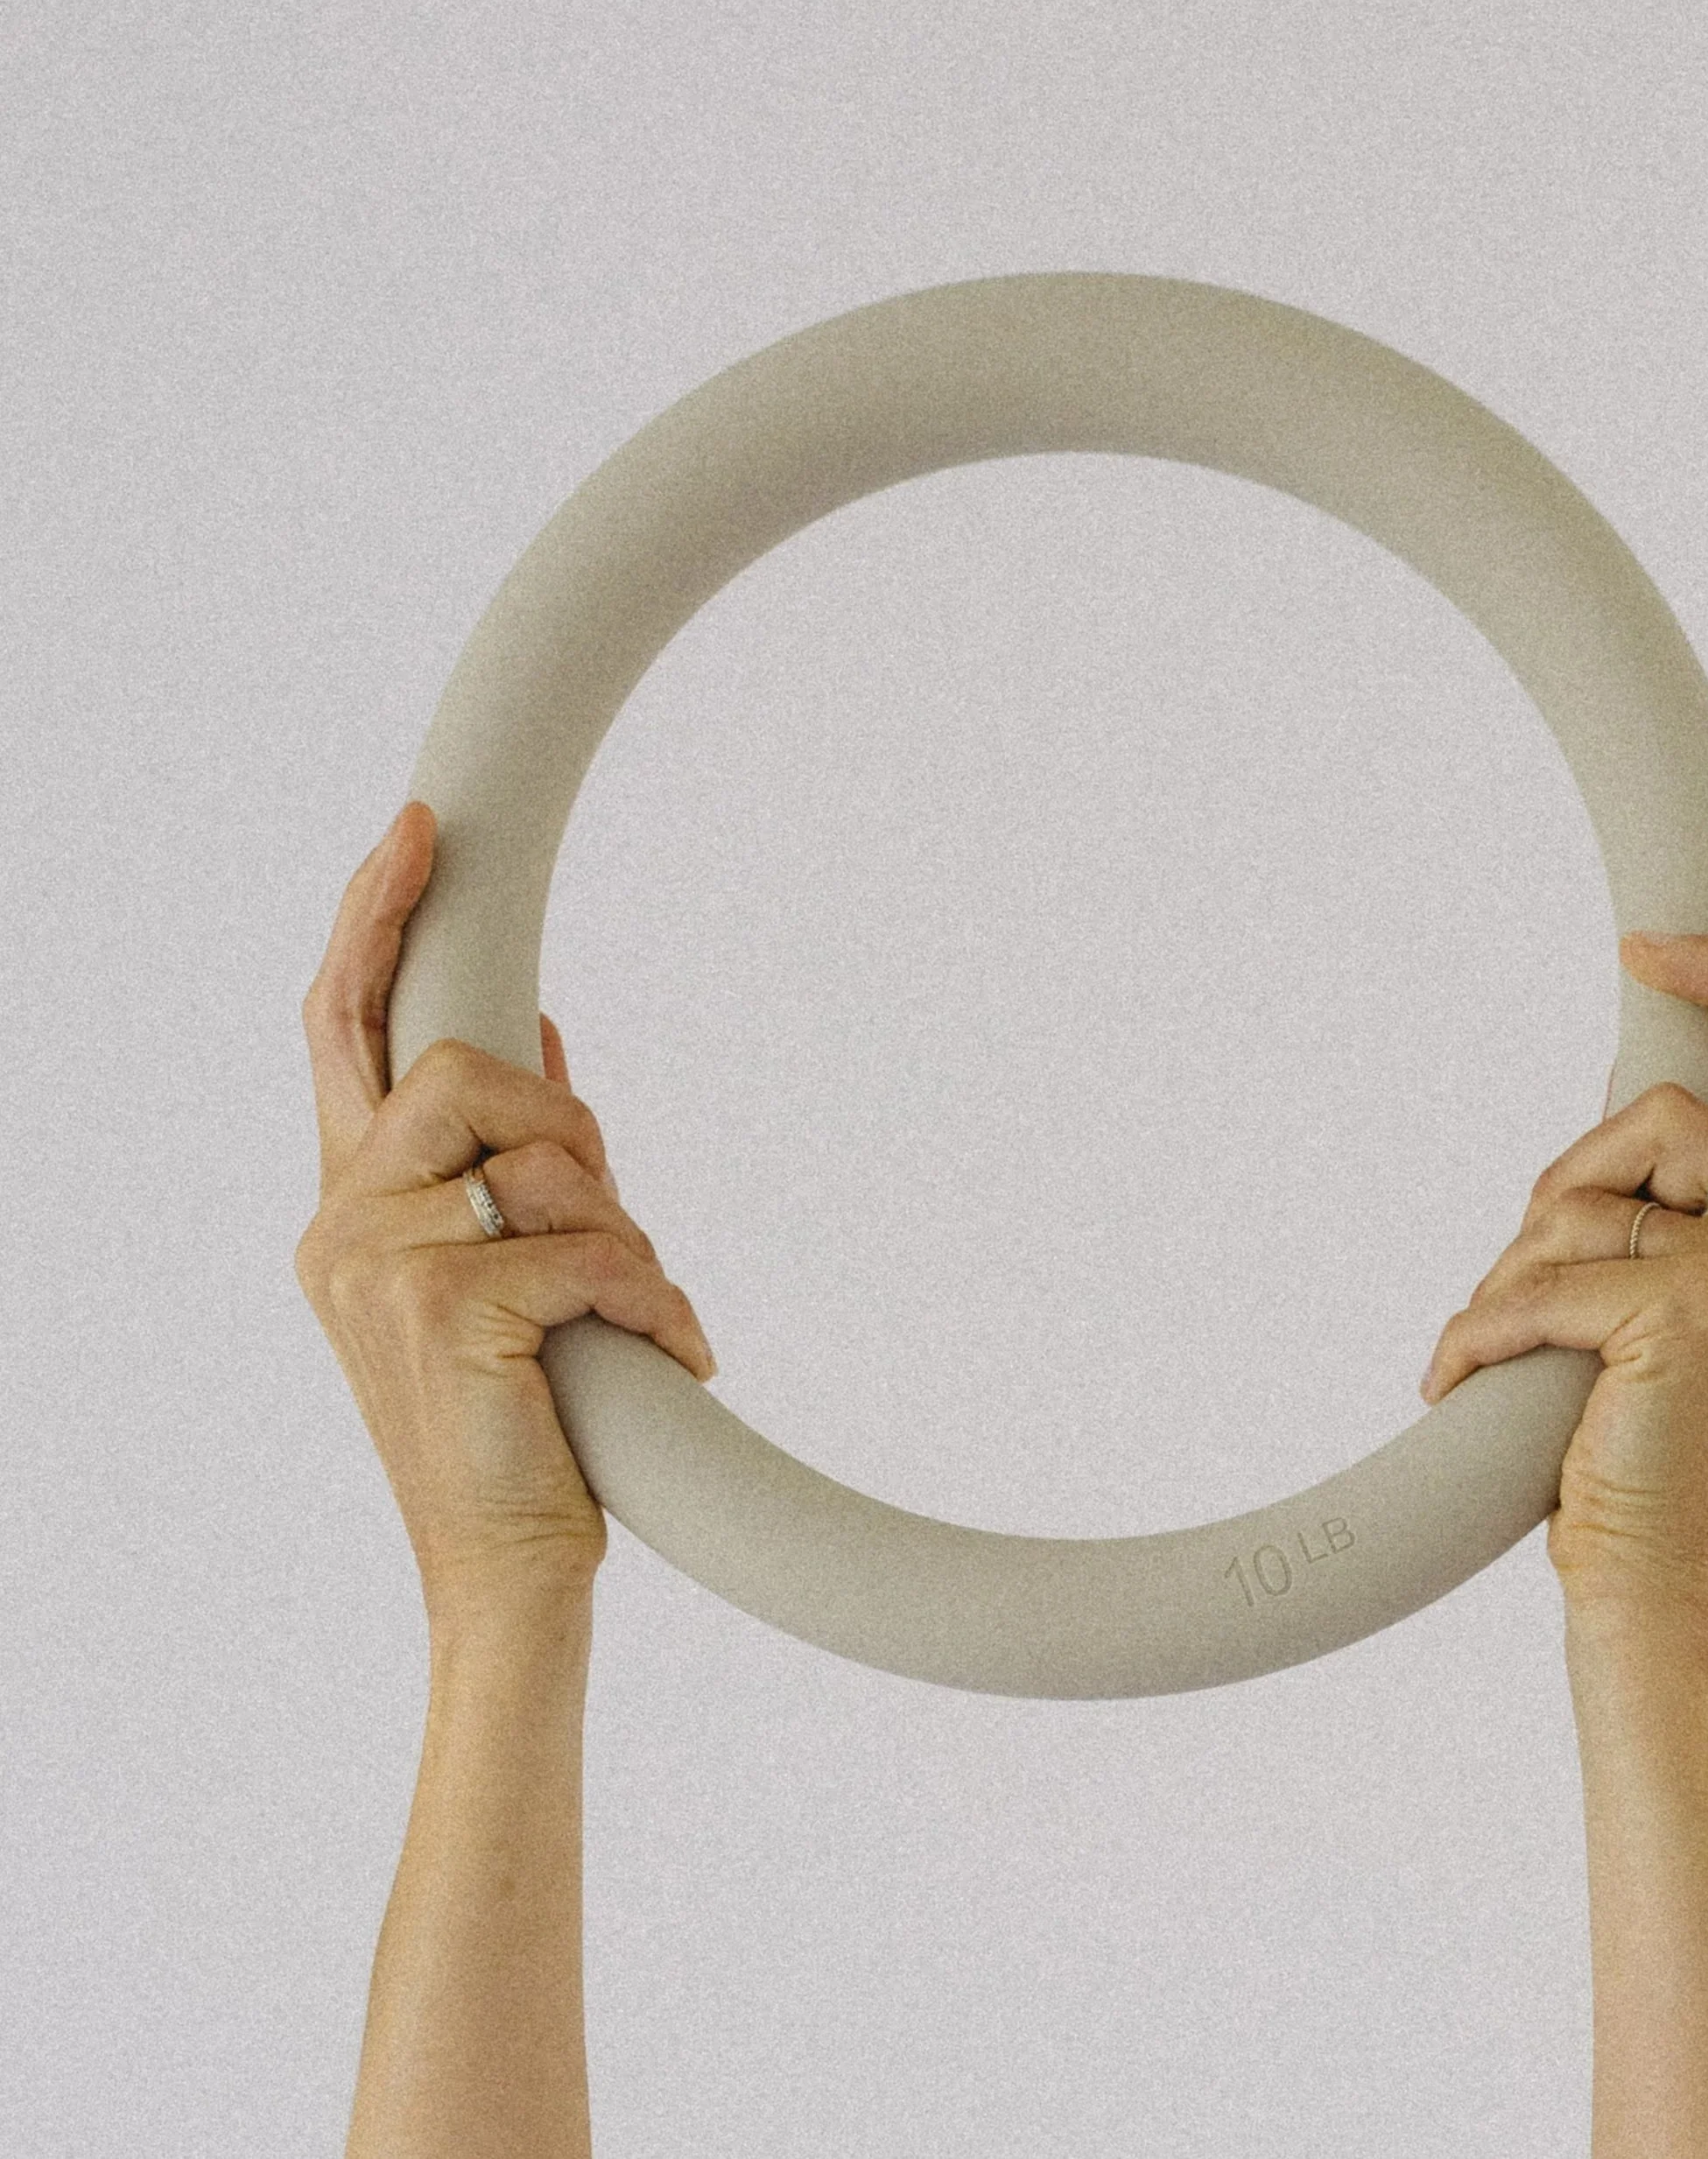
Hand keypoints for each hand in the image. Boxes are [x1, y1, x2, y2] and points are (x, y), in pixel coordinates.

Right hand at [294, 801, 717, 1609]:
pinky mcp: (447, 1305)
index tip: (423, 834)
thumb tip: (538, 1031)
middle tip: (612, 1217)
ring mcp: (380, 1263)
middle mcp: (340, 1220)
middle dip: (570, 1126)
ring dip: (623, 1230)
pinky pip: (593, 1246)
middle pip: (465, 1066)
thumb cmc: (516, 1416)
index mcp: (347, 1201)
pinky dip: (657, 1298)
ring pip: (545, 1155)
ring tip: (638, 1312)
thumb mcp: (495, 1270)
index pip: (339, 1028)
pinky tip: (674, 1354)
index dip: (375, 921)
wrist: (505, 1568)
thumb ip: (498, 1156)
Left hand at [1418, 932, 1707, 1634]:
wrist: (1655, 1594)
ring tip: (1504, 1353)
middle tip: (1525, 1270)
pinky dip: (1476, 1332)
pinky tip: (1455, 1382)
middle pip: (1660, 1113)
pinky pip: (1535, 1281)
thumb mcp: (1671, 1326)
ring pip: (1582, 1199)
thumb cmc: (1641, 1461)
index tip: (1653, 947)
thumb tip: (1589, 1160)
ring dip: (1513, 1271)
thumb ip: (1667, 1231)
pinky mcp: (1687, 1310)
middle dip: (1567, 1178)